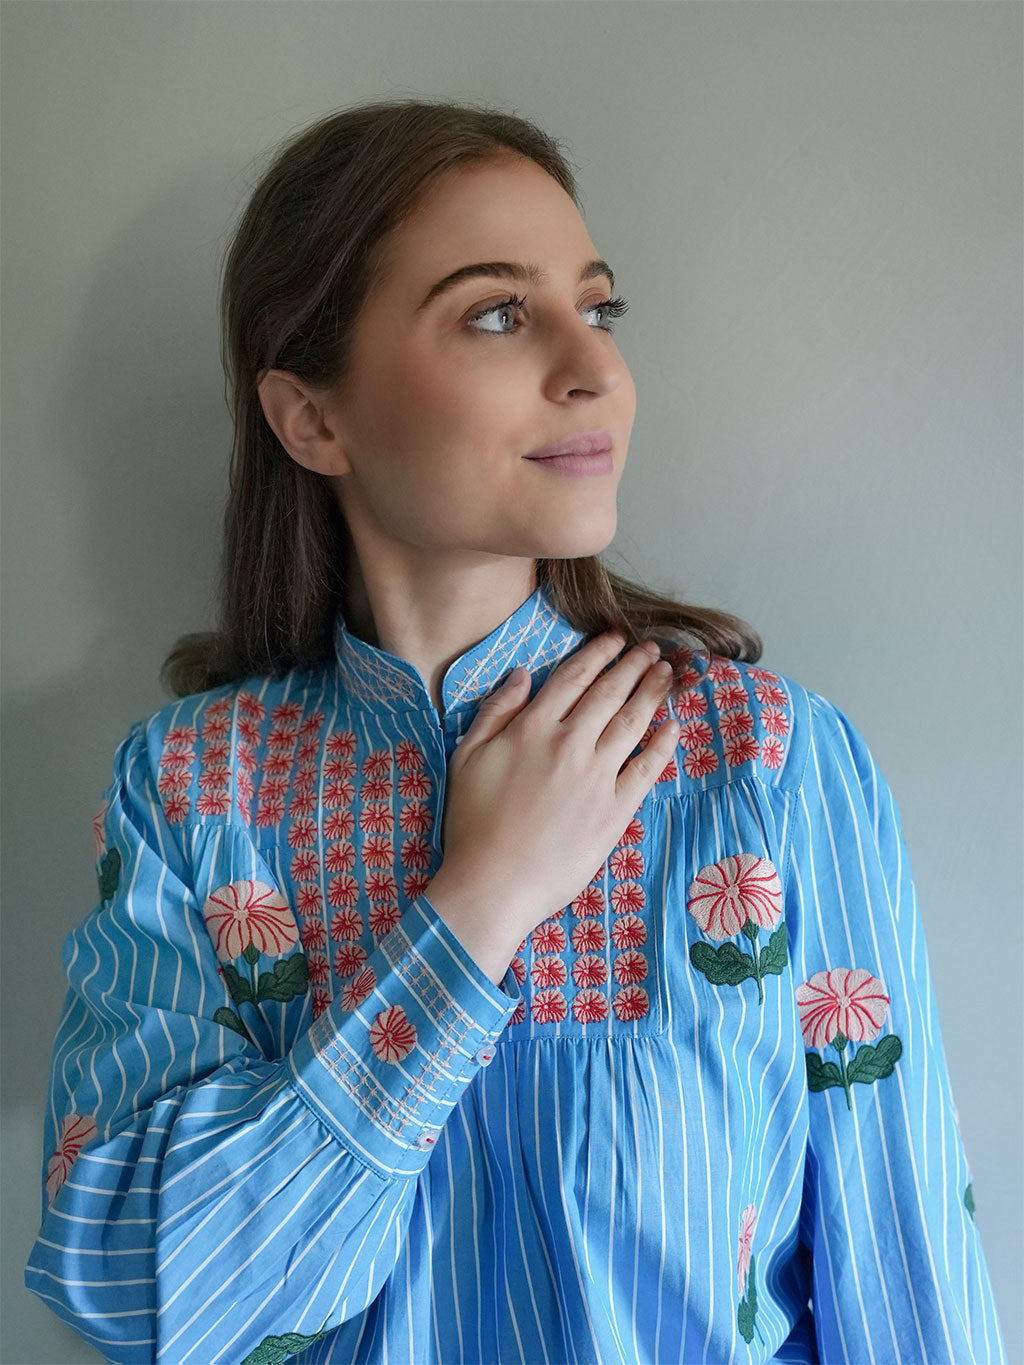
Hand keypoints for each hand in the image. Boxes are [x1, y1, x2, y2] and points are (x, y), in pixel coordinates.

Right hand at [433, 630, 678, 939]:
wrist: (493, 885)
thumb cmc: (472, 823)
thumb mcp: (466, 757)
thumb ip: (495, 711)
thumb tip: (520, 673)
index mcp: (533, 728)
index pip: (572, 678)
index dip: (597, 654)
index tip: (614, 638)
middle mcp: (571, 744)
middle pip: (609, 694)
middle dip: (633, 666)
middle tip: (651, 649)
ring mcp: (598, 777)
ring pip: (633, 723)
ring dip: (652, 693)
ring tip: (668, 675)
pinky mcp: (616, 810)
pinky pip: (646, 769)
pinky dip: (662, 745)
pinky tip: (673, 727)